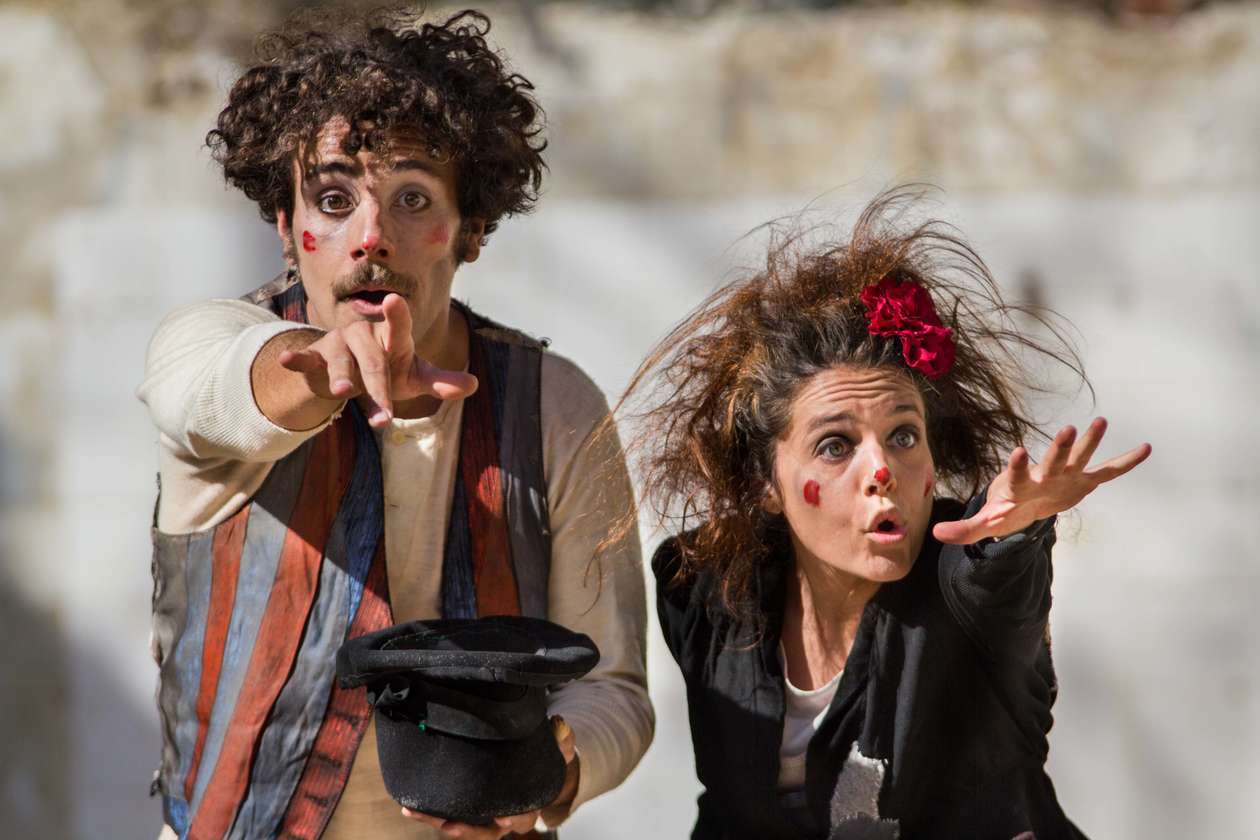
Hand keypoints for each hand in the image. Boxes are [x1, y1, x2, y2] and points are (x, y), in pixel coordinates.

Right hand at [276, 293, 476, 426]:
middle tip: (385, 417)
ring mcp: (340, 344)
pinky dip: (297, 358)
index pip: (399, 327)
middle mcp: (366, 336)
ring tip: (342, 392)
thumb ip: (441, 382)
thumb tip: (474, 385)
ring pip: (341, 363)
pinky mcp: (317, 356)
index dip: (397, 316)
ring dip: (341, 378)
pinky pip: (307, 357)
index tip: (394, 301)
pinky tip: (287, 359)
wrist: (349, 372)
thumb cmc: (388, 370)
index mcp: (393, 338)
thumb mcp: (414, 377)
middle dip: (379, 390)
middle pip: (373, 364)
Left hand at [401, 716, 578, 837]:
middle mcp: (503, 817)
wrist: (533, 769)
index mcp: (527, 805)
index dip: (513, 818)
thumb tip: (561, 724)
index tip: (503, 815)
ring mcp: (483, 815)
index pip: (522, 817)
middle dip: (466, 829)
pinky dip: (429, 811)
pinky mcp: (467, 807)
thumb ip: (562, 738)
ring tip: (415, 813)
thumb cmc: (543, 761)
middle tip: (449, 824)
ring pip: (461, 825)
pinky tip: (409, 805)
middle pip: (485, 831)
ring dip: (437, 821)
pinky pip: (448, 813)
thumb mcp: (557, 749)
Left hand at [932, 417, 1151, 544]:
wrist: (1025, 503)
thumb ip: (964, 529)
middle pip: (1051, 461)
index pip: (1016, 474)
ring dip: (1088, 442)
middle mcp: (1043, 475)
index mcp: (1019, 485)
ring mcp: (1064, 476)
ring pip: (1078, 457)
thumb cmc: (1005, 509)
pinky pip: (1108, 472)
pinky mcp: (1083, 481)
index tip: (1018, 451)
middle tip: (1068, 429)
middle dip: (1059, 448)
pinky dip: (1125, 462)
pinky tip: (1145, 448)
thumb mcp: (985, 523)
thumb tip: (937, 533)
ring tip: (1100, 421)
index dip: (1017, 465)